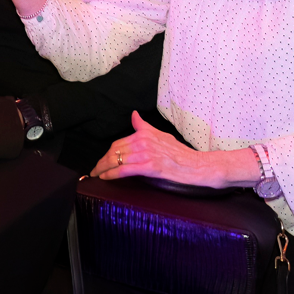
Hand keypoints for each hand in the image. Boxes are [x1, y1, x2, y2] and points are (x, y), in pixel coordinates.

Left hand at [92, 112, 257, 188]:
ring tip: (97, 175)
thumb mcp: (161, 135)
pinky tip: (105, 178)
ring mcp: (147, 154)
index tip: (101, 160)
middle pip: (115, 151)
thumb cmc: (180, 153)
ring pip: (118, 160)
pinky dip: (112, 174)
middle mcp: (143, 141)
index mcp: (145, 133)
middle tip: (95, 170)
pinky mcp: (150, 166)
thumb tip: (134, 115)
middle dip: (102, 161)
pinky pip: (125, 170)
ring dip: (103, 169)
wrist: (198, 166)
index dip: (107, 153)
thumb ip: (144, 127)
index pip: (118, 143)